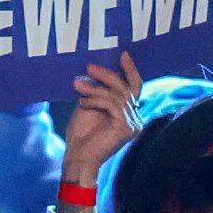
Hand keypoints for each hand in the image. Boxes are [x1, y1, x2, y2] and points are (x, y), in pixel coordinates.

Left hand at [62, 51, 143, 185]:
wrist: (77, 158)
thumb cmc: (81, 135)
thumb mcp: (89, 106)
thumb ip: (97, 91)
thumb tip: (95, 70)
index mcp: (127, 112)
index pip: (134, 87)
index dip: (130, 69)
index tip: (123, 53)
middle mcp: (135, 117)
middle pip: (126, 87)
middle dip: (107, 74)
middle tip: (89, 67)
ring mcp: (133, 123)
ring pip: (117, 95)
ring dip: (95, 88)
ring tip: (77, 85)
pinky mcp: (126, 128)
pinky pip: (112, 105)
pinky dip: (95, 100)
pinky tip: (82, 103)